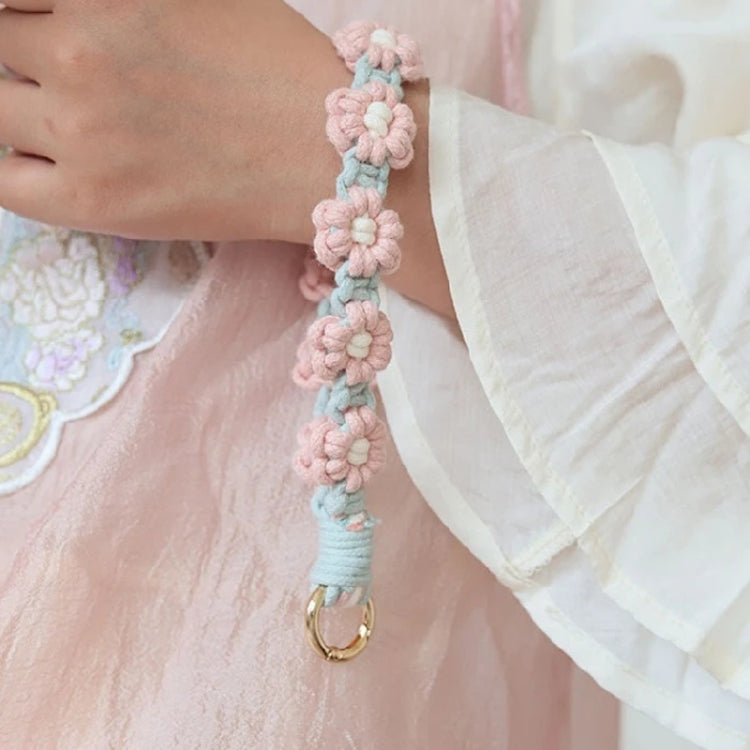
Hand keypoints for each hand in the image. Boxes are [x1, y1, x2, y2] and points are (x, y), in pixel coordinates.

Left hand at [0, 0, 347, 240]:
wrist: (326, 153)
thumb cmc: (279, 66)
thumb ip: (117, 1)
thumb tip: (76, 18)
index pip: (8, 0)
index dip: (25, 20)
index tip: (41, 34)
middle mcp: (77, 53)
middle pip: (0, 48)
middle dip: (27, 59)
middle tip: (75, 82)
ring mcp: (80, 131)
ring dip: (25, 112)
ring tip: (81, 126)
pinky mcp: (93, 202)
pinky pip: (6, 182)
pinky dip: (16, 167)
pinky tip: (52, 163)